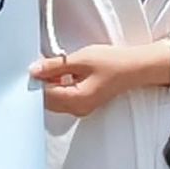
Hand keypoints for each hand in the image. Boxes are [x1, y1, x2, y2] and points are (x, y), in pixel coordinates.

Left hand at [30, 45, 149, 118]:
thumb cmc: (113, 63)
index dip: (37, 80)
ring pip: (55, 100)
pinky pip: (64, 98)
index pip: (44, 95)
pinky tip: (64, 72)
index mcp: (76, 100)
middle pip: (48, 100)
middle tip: (43, 65)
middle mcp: (78, 109)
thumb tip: (35, 70)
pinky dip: (59, 86)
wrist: (135, 67)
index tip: (34, 68)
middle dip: (42, 83)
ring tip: (57, 66)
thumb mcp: (80, 59)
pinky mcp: (85, 102)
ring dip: (50, 84)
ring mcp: (82, 108)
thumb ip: (54, 66)